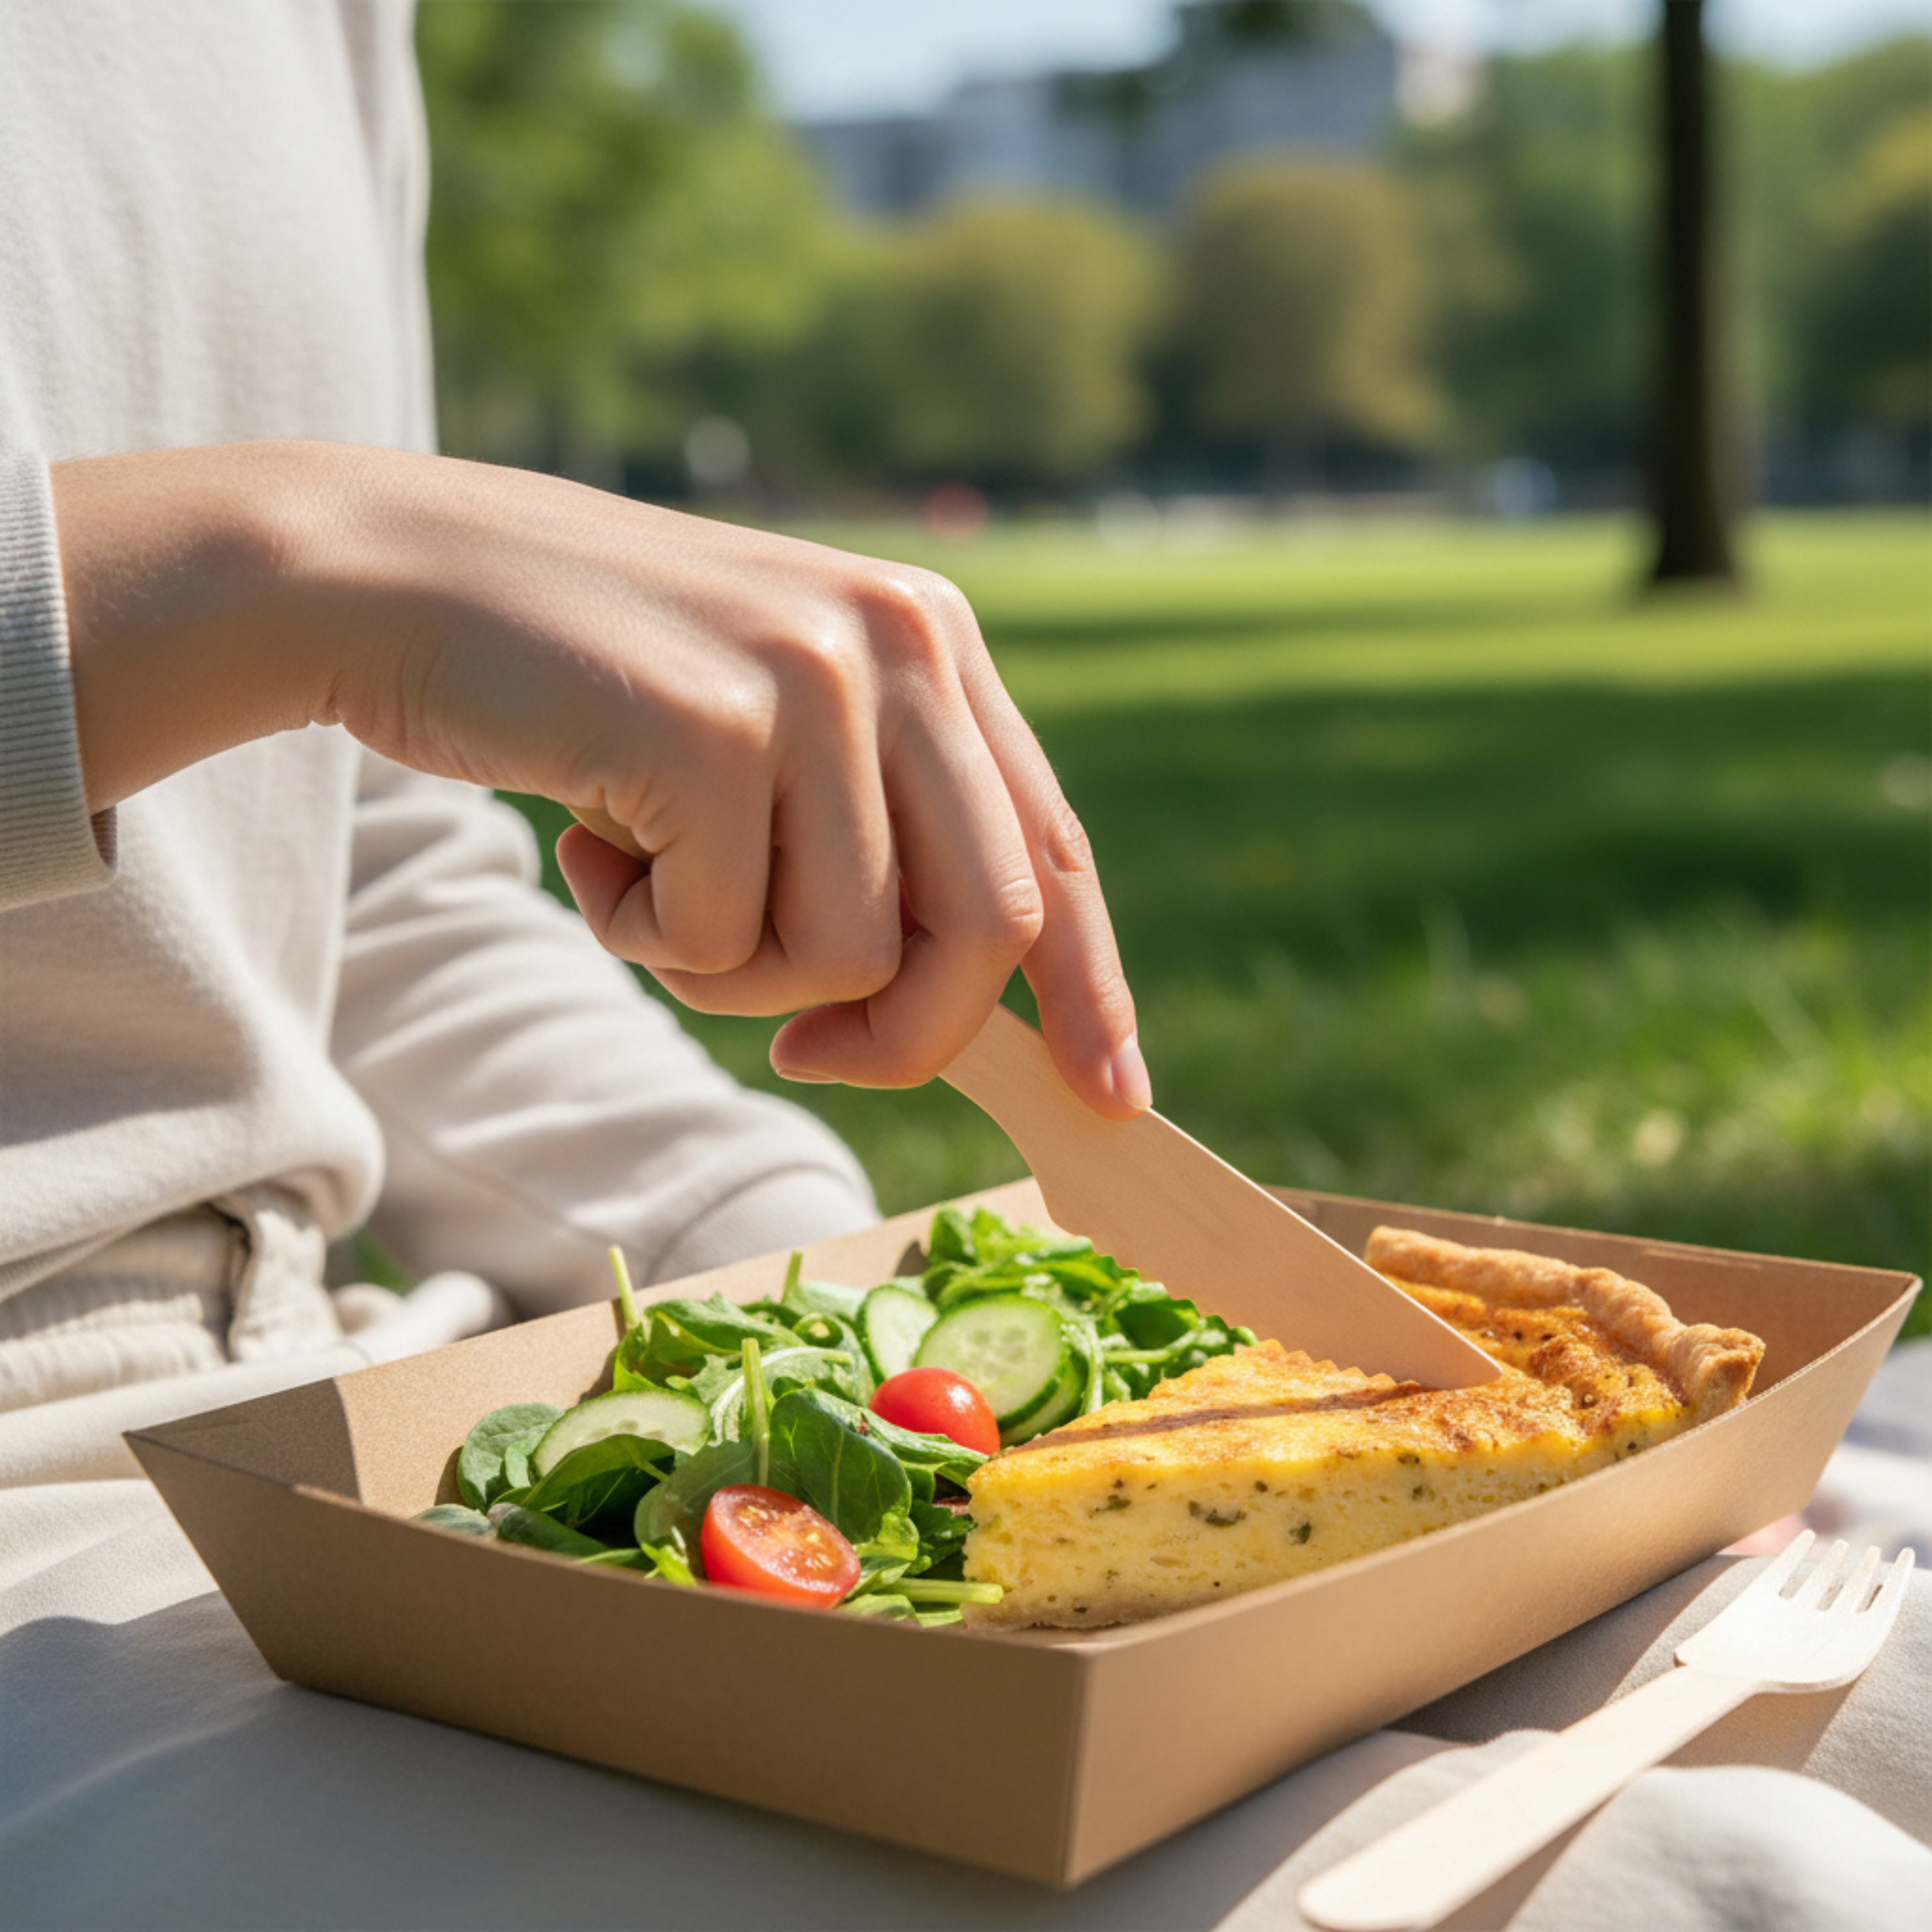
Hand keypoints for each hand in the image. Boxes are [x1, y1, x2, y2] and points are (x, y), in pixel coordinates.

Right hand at [52, 442, 1148, 1115]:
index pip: (1052, 848)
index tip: (1115, 1096)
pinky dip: (647, 937)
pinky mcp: (714, 728)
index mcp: (934, 641)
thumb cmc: (590, 687)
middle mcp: (901, 643)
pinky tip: (589, 842)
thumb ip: (878, 836)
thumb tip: (971, 1005)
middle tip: (807, 1059)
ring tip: (648, 880)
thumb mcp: (771, 740)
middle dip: (904, 1036)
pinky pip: (725, 940)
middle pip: (988, 925)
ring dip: (733, 974)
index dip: (1091, 987)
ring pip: (850, 955)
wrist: (398, 577)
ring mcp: (810, 677)